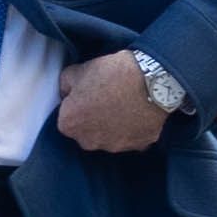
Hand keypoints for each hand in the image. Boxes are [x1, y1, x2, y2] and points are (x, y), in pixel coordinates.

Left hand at [56, 49, 172, 153]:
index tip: (87, 94)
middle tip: (105, 98)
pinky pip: (131, 138)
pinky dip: (132, 128)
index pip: (67, 118)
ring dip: (112, 126)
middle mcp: (88, 142)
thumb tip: (67, 93)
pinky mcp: (138, 146)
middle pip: (87, 132)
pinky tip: (137, 112)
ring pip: (108, 137)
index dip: (77, 104)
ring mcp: (114, 147)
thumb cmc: (112, 74)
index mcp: (69, 125)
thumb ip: (65, 86)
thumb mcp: (78, 70)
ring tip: (123, 104)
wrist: (150, 80)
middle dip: (93, 119)